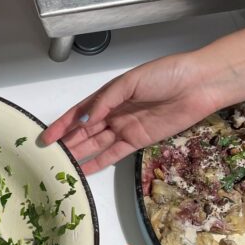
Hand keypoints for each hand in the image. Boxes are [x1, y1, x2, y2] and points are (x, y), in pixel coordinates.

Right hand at [41, 52, 222, 173]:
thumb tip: (85, 120)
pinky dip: (98, 162)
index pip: (79, 113)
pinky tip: (84, 170)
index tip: (46, 137)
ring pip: (96, 144)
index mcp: (109, 95)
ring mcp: (125, 128)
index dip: (62, 125)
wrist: (199, 84)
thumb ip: (105, 101)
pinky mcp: (138, 141)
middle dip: (67, 143)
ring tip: (61, 166)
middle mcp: (114, 112)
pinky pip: (114, 154)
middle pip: (85, 131)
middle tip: (49, 157)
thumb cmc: (166, 74)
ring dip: (79, 154)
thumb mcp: (130, 82)